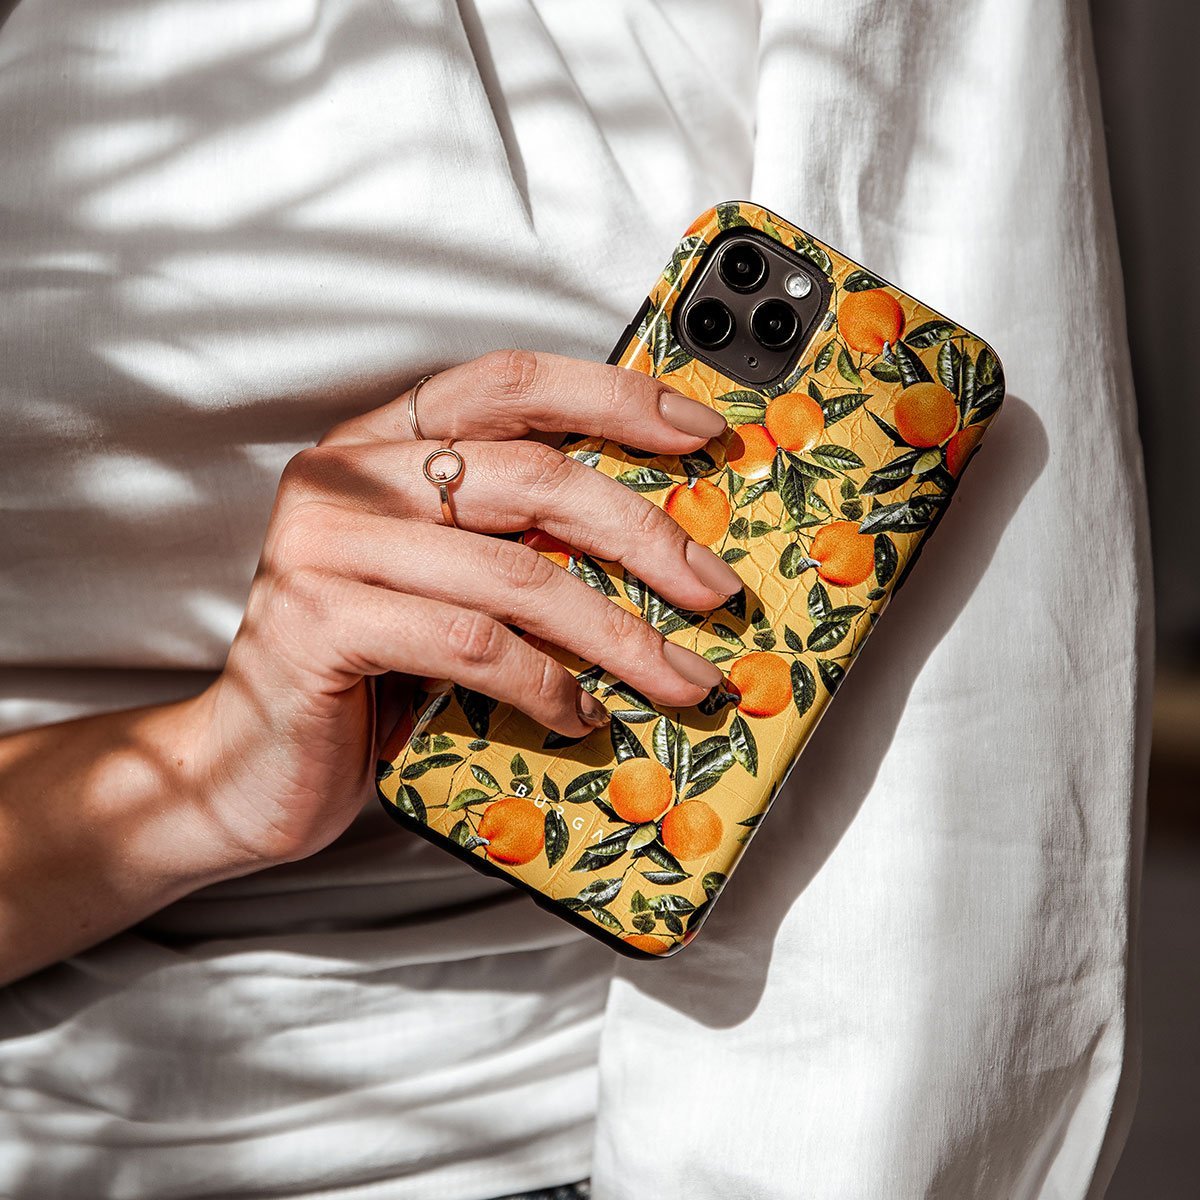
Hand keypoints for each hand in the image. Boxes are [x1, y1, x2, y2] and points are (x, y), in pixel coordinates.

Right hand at [188, 351, 742, 868]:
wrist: (251, 765)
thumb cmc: (366, 673)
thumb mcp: (446, 583)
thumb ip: (514, 542)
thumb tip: (660, 543)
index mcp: (381, 444)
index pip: (510, 384)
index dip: (614, 398)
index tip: (702, 434)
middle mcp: (347, 477)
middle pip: (533, 476)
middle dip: (645, 536)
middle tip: (713, 589)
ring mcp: (324, 545)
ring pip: (515, 574)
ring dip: (618, 636)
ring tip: (678, 678)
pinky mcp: (319, 622)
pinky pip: (472, 644)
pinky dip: (545, 684)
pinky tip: (578, 715)